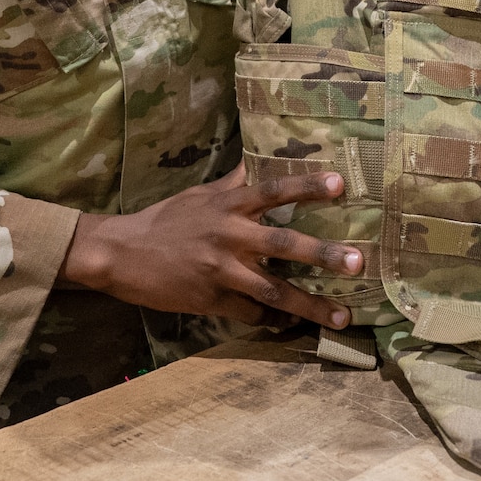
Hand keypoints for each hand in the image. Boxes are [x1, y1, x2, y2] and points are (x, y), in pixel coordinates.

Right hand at [56, 166, 365, 330]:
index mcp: (229, 206)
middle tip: (358, 263)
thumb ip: (236, 181)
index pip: (275, 190)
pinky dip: (275, 321)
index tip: (341, 185)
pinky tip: (296, 326)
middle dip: (323, 255)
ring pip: (274, 292)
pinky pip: (251, 314)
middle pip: (284, 244)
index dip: (307, 187)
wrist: (121, 254)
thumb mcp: (202, 193)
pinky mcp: (211, 300)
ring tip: (343, 316)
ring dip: (310, 306)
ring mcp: (221, 272)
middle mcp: (230, 236)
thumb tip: (262, 154)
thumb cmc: (166, 220)